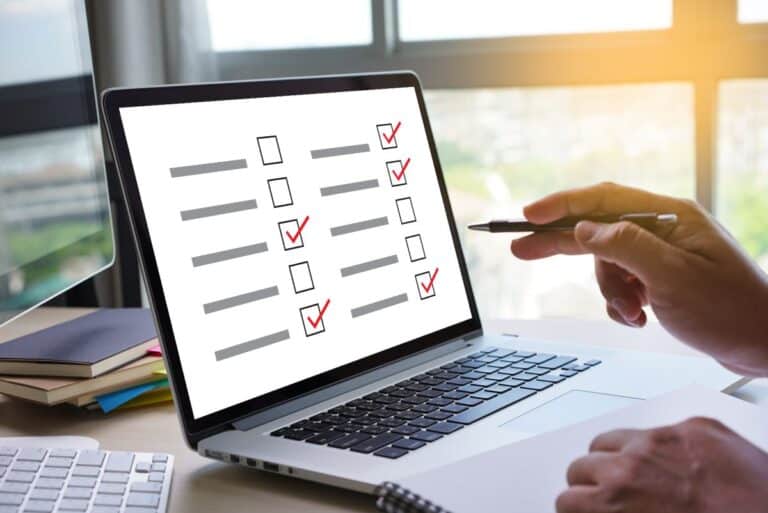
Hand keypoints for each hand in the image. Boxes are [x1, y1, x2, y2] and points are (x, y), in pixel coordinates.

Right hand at [510, 182, 767, 376]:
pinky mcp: (661, 277)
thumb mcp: (673, 277)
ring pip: (607, 263)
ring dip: (610, 291)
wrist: (766, 345)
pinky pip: (622, 283)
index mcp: (670, 216)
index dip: (562, 205)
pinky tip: (638, 317)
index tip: (528, 216)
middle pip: (597, 227)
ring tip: (632, 313)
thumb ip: (626, 247)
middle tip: (521, 250)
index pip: (604, 200)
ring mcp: (662, 253)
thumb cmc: (732, 311)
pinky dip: (621, 302)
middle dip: (561, 243)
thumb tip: (584, 229)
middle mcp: (663, 228)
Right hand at [556, 417, 767, 512]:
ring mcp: (663, 441)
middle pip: (580, 467)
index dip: (577, 511)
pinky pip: (655, 431)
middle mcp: (633, 465)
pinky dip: (657, 448)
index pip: (566, 500)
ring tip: (633, 477)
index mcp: (616, 502)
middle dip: (591, 486)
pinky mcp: (694, 428)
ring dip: (613, 459)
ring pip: (609, 440)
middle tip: (609, 500)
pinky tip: (674, 467)